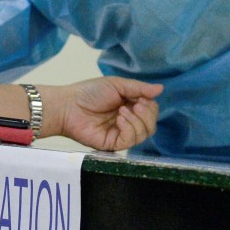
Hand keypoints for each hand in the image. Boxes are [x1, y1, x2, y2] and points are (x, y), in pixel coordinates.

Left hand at [48, 77, 162, 150]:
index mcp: (130, 106)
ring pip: (144, 134)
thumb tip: (161, 88)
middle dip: (147, 115)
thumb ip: (139, 88)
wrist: (68, 106)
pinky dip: (130, 129)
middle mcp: (128, 121)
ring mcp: (121, 134)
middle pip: (151, 124)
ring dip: (137, 121)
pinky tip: (120, 120)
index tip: (142, 99)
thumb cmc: (89, 92)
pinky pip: (131, 141)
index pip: (151, 111)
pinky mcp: (114, 144)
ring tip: (122, 111)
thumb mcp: (116, 85)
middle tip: (136, 106)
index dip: (150, 106)